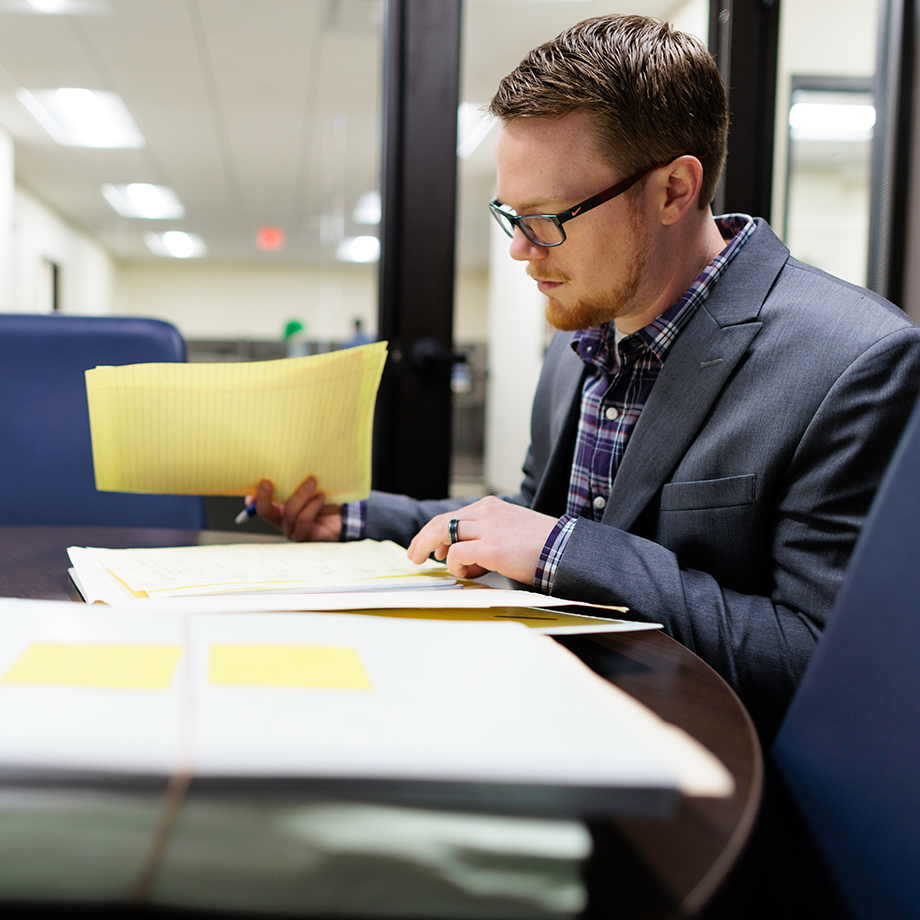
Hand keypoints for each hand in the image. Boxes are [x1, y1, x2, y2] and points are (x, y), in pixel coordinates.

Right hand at [250, 476, 342, 541]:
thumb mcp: (309, 486)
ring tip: (312, 481)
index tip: (256, 483)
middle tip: (268, 482)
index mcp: (278, 507)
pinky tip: (320, 497)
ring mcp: (293, 530)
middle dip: (264, 497)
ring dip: (300, 495)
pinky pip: (303, 520)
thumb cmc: (325, 499)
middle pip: (265, 512)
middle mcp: (282, 520)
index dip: (253, 496)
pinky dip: (311, 506)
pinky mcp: (305, 535)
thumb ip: (296, 479)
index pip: (258, 504)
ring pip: (289, 513)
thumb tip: (290, 461)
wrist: (345, 517)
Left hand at [406, 496, 557, 583]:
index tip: (428, 546)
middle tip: (414, 554)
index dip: (434, 531)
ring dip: (430, 548)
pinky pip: (457, 553)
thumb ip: (486, 536)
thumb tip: (462, 555)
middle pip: (441, 521)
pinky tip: (465, 572)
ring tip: (426, 561)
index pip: (452, 515)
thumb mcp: (510, 530)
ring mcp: (488, 528)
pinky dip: (455, 564)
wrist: (565, 549)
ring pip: (442, 532)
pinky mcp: (491, 547)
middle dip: (422, 538)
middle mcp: (486, 512)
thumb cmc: (542, 545)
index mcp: (490, 506)